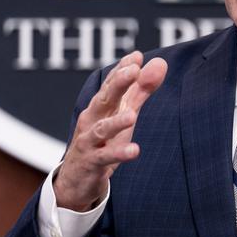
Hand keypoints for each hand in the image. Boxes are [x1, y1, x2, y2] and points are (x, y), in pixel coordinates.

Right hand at [53, 51, 166, 211]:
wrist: (76, 179)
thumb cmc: (103, 140)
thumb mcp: (124, 112)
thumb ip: (141, 89)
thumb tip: (160, 62)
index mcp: (101, 105)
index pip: (111, 83)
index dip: (123, 69)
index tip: (136, 56)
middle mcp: (92, 119)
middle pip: (104, 98)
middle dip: (117, 84)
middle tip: (133, 71)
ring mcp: (89, 141)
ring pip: (102, 128)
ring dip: (116, 121)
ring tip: (132, 115)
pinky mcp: (91, 162)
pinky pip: (104, 157)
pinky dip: (118, 153)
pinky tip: (134, 151)